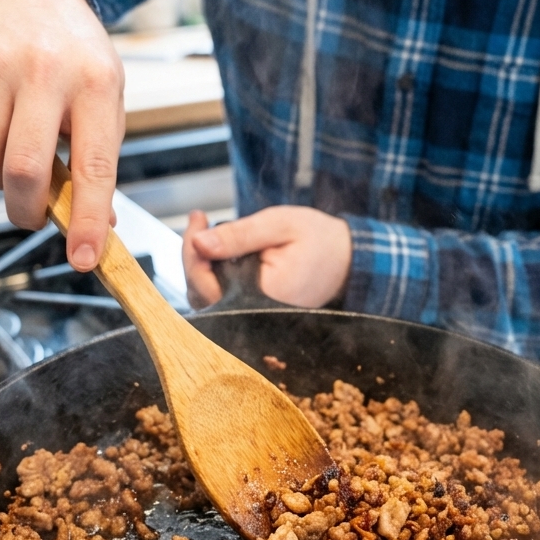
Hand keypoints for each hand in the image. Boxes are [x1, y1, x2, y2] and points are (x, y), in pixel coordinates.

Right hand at [0, 0, 124, 270]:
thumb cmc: (75, 57)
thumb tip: (98, 225)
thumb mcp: (105, 99)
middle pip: (23, 169)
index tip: (83, 258)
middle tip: (32, 216)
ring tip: (12, 156)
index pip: (93, 166)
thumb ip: (99, 158)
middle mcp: (45, 70)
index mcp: (96, 83)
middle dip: (25, 210)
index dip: (88, 220)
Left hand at [183, 205, 352, 308]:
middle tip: (199, 221)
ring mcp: (253, 319)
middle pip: (202, 294)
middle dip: (193, 257)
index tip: (197, 221)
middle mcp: (255, 316)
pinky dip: (210, 276)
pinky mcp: (252, 313)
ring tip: (204, 231)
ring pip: (207, 299)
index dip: (193, 254)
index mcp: (264, 298)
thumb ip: (239, 235)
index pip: (209, 285)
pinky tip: (214, 251)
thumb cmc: (320, 241)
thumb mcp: (280, 226)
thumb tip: (200, 242)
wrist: (347, 260)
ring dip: (199, 266)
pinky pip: (220, 300)